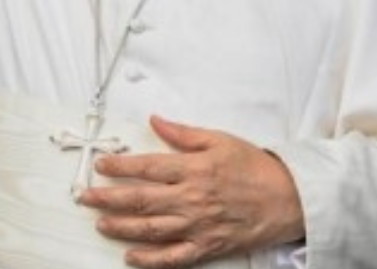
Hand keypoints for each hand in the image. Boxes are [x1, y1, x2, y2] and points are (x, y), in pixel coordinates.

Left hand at [78, 117, 303, 268]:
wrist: (290, 198)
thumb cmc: (255, 167)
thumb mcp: (219, 140)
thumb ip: (183, 133)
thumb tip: (155, 121)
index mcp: (193, 169)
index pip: (147, 167)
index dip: (119, 167)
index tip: (100, 165)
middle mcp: (192, 198)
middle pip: (141, 199)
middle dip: (108, 198)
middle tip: (86, 197)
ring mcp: (199, 225)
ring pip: (151, 229)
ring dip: (122, 227)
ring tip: (100, 223)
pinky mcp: (208, 246)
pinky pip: (175, 257)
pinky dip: (151, 260)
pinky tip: (131, 256)